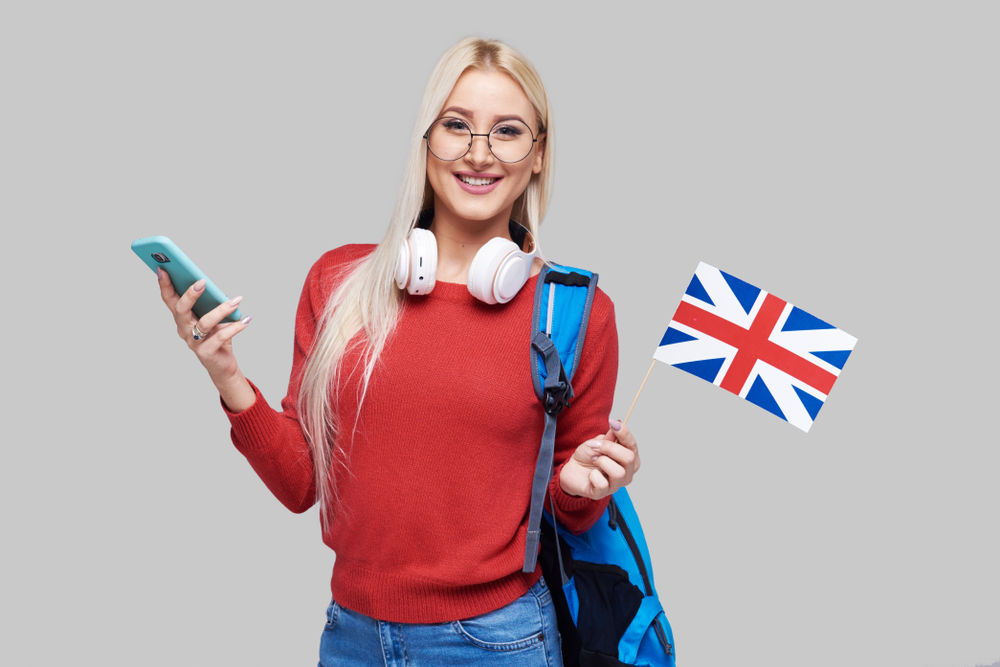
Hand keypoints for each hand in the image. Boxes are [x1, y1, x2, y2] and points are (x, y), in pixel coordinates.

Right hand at [157, 267, 251, 391]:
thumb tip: (211, 285)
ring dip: (221, 310)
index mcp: (182, 318)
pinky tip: (246, 319)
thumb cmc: (215, 336)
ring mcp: (194, 342)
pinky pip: (220, 337)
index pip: (169, 299)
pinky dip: (234, 327)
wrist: (222, 364)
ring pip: (204, 323)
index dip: (164, 285)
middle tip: (202, 281)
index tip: (162, 268)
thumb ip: (209, 303)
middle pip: (181, 310)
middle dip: (190, 294)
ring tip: (237, 300)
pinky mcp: (206, 352)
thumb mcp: (211, 316)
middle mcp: (183, 329)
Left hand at [559, 420, 640, 499]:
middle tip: (596, 447)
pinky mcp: (602, 494)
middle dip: (610, 448)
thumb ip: (609, 437)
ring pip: (618, 472)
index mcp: (628, 459)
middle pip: (629, 458)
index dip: (624, 433)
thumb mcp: (597, 442)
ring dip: (602, 461)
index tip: (613, 423)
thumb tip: (618, 425)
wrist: (572, 469)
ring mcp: (615, 485)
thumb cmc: (588, 456)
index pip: (633, 445)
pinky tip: (591, 474)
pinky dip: (594, 475)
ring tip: (594, 459)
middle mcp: (626, 473)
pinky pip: (603, 484)